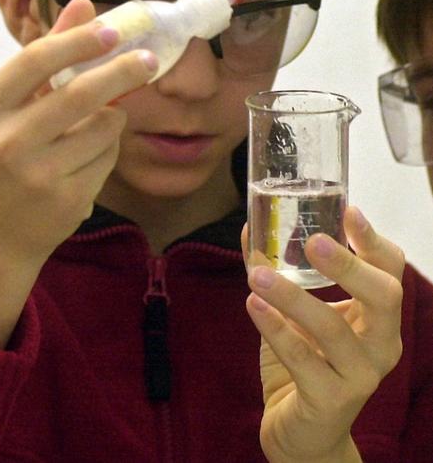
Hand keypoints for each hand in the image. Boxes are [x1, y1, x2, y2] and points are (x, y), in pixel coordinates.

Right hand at [0, 0, 157, 264]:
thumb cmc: (1, 159)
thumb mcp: (9, 107)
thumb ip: (47, 55)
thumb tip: (83, 4)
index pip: (38, 59)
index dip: (80, 40)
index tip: (114, 29)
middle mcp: (10, 139)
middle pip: (82, 93)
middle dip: (123, 72)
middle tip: (149, 61)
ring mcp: (39, 174)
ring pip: (104, 128)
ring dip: (113, 119)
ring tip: (96, 126)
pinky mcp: (68, 200)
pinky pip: (109, 158)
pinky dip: (109, 149)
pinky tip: (87, 159)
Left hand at [243, 207, 404, 462]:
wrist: (303, 433)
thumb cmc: (306, 363)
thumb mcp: (296, 314)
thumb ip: (281, 272)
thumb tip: (254, 226)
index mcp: (378, 318)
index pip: (390, 271)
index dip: (373, 240)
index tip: (348, 210)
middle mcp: (381, 344)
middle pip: (384, 296)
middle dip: (350, 265)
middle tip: (314, 240)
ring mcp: (360, 376)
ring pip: (333, 329)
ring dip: (292, 297)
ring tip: (256, 273)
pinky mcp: (331, 400)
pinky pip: (303, 361)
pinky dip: (276, 329)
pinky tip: (253, 305)